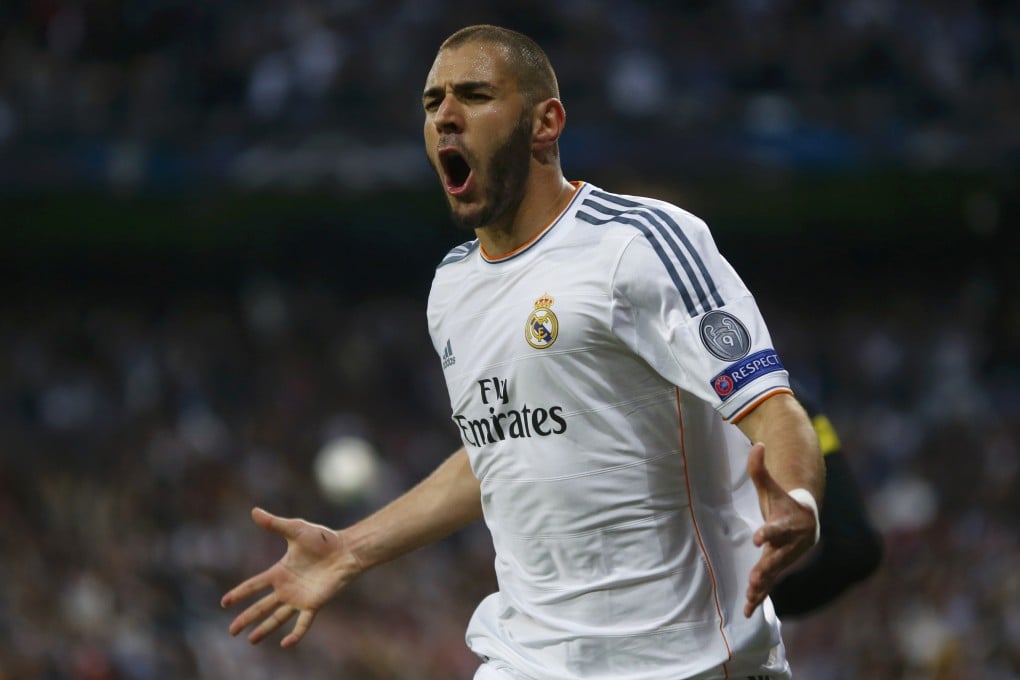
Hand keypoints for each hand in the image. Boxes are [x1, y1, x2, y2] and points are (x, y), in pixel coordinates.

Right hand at [221, 507, 356, 646]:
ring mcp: (300, 598)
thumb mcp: (295, 530)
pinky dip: (295, 634)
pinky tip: (286, 644)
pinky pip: (303, 623)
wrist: (347, 549)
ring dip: (264, 629)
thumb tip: (254, 511)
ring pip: (277, 618)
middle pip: (261, 606)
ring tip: (251, 641)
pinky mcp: (314, 604)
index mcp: (280, 572)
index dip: (239, 593)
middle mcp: (287, 588)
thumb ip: (275, 524)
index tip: (224, 602)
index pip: (254, 585)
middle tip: (231, 631)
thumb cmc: (323, 539)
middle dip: (246, 618)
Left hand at [743, 443, 817, 617]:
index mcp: (790, 523)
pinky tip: (747, 611)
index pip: (777, 528)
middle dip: (766, 568)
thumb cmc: (784, 500)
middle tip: (754, 579)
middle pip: (777, 557)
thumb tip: (757, 443)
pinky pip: (770, 585)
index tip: (756, 538)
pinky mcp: (779, 568)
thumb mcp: (771, 485)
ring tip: (749, 598)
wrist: (806, 519)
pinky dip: (760, 598)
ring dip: (762, 587)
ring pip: (774, 574)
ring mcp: (787, 558)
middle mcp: (791, 544)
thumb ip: (760, 468)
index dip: (768, 533)